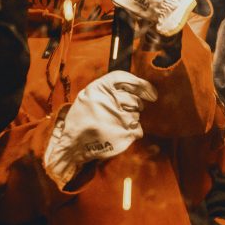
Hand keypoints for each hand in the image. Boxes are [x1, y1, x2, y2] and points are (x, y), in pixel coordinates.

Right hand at [43, 70, 156, 187]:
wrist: (73, 145)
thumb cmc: (83, 118)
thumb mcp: (89, 95)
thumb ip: (110, 88)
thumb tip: (139, 87)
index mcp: (98, 88)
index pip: (126, 79)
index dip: (142, 84)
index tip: (151, 92)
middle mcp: (109, 102)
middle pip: (134, 99)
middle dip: (135, 104)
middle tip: (126, 110)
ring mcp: (118, 119)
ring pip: (137, 114)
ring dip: (131, 118)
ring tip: (115, 123)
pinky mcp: (124, 135)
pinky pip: (138, 129)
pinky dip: (132, 131)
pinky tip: (119, 133)